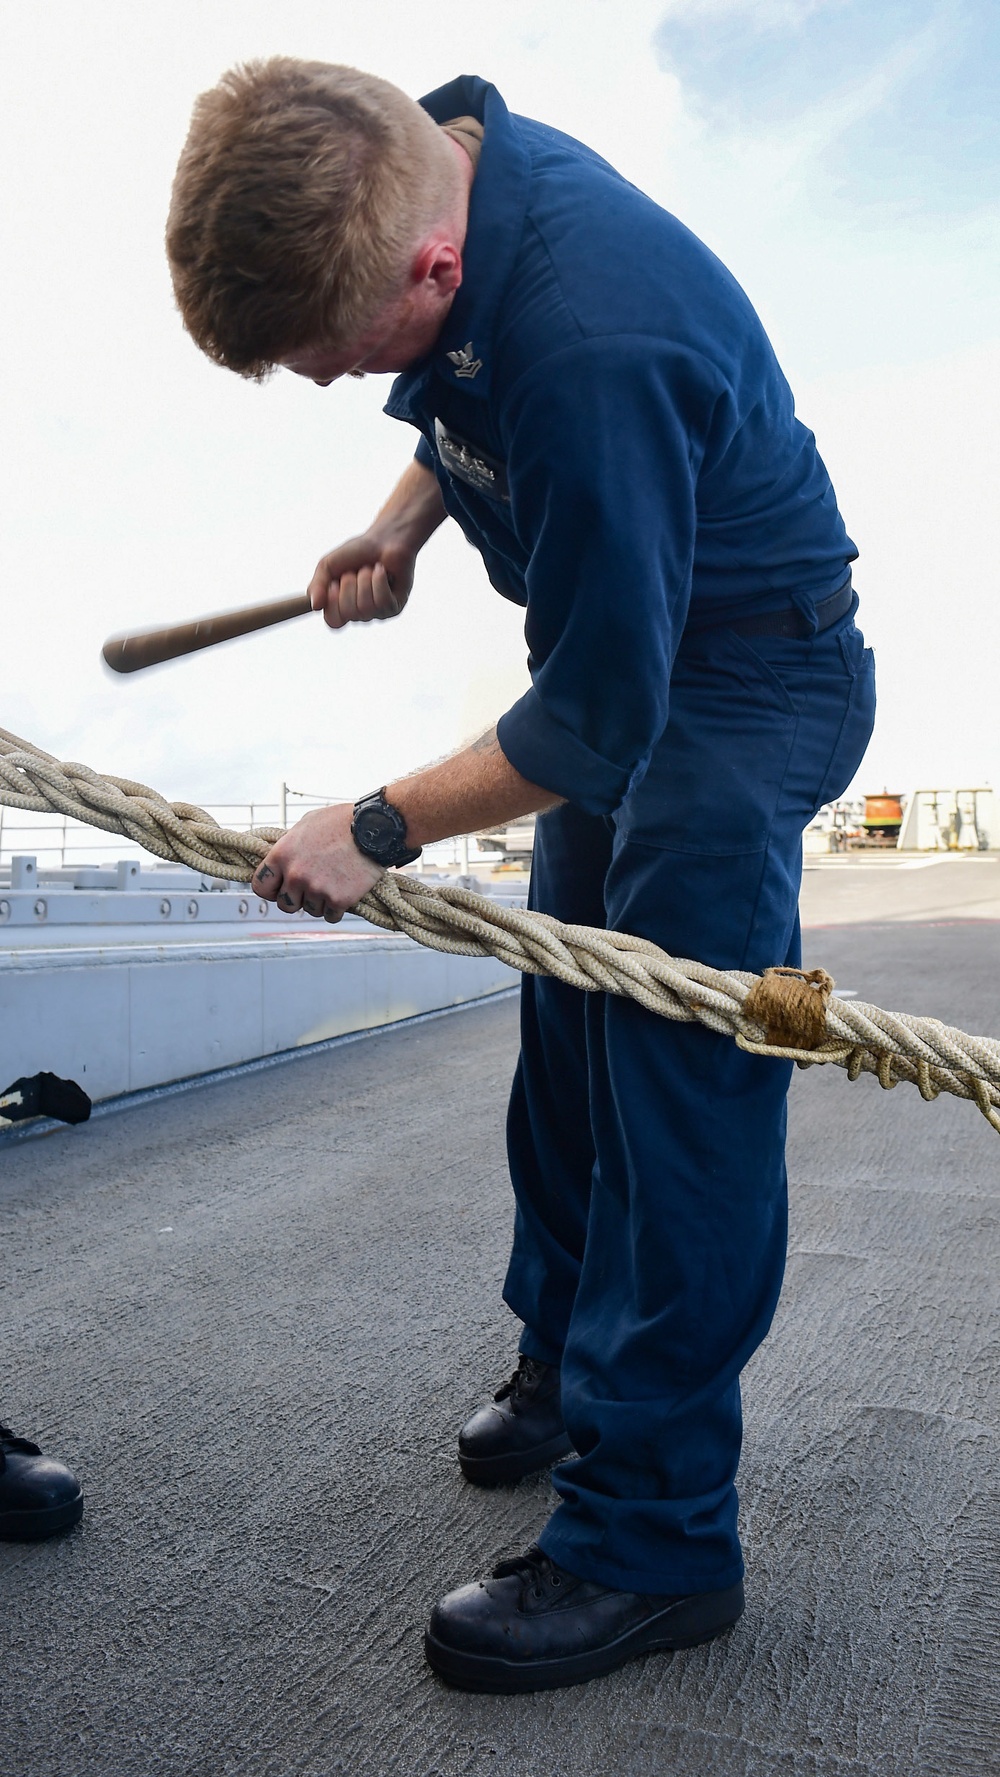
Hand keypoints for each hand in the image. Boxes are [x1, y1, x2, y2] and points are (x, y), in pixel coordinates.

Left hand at [253, 804, 384, 922]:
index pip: (260, 887)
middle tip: (310, 889)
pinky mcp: (339, 899)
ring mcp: (317, 889)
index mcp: (282, 855)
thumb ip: (291, 845)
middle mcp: (296, 875)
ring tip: (332, 885)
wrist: (374, 828)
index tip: (279, 889)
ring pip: (310, 911)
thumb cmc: (341, 821)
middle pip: (285, 904)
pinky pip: (331, 916)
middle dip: (296, 899)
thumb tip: (283, 859)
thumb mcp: (306, 825)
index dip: (270, 890)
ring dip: (319, 902)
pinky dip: (337, 909)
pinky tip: (344, 894)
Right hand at [308, 531, 416, 629]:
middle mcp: (358, 614)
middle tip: (354, 571)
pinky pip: (382, 601)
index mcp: (340, 608)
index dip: (333, 602)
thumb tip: (315, 606)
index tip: (335, 583)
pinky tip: (381, 571)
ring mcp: (377, 613)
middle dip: (350, 585)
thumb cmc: (356, 553)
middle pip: (349, 613)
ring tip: (369, 569)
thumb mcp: (328, 566)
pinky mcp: (394, 607)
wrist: (384, 539)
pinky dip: (379, 580)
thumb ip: (316, 586)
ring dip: (365, 581)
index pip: (333, 622)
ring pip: (366, 607)